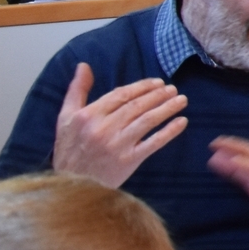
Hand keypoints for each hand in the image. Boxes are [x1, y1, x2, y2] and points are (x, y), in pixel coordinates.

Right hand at [51, 64, 187, 186]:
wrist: (71, 184)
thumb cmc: (69, 149)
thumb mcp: (66, 117)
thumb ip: (77, 90)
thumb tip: (84, 66)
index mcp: (89, 115)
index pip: (121, 95)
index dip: (142, 87)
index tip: (157, 82)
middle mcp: (103, 128)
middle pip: (137, 106)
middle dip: (158, 95)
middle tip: (173, 89)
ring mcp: (117, 145)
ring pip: (147, 121)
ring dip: (167, 108)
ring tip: (181, 100)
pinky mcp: (128, 160)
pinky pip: (153, 143)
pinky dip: (169, 131)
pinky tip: (182, 122)